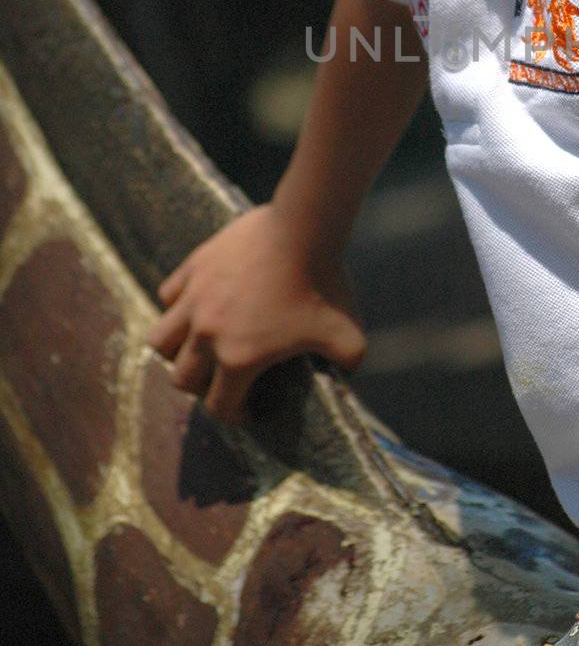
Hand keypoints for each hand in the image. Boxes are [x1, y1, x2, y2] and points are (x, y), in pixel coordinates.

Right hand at [147, 204, 365, 422]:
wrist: (303, 229)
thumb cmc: (325, 284)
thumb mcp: (349, 334)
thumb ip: (349, 362)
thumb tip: (350, 373)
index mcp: (239, 358)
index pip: (219, 406)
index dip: (235, 415)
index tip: (249, 409)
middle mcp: (207, 333)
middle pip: (183, 379)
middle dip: (202, 387)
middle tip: (224, 380)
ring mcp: (195, 299)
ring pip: (161, 340)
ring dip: (175, 351)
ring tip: (196, 347)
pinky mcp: (194, 267)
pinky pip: (169, 296)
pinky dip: (178, 305)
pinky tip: (199, 304)